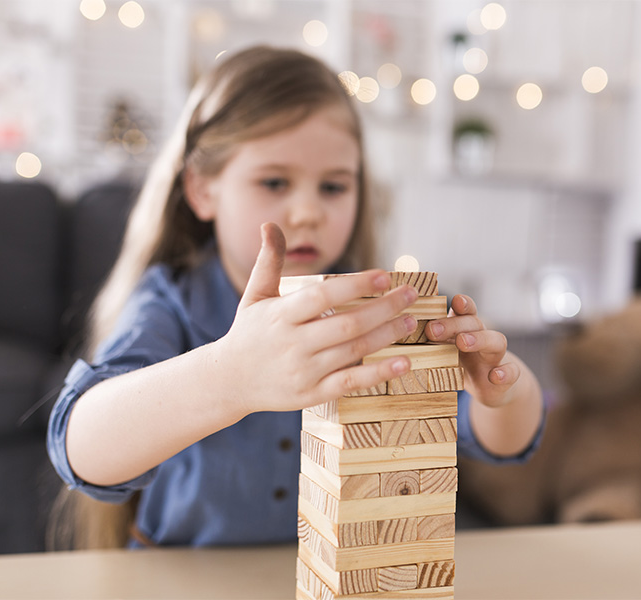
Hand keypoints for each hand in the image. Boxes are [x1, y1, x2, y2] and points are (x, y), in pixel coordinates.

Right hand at [213, 223, 417, 414]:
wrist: (229, 381)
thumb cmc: (247, 333)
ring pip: (352, 352)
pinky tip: (404, 363)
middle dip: (383, 309)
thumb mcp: (255, 295)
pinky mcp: (312, 394)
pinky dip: (379, 374)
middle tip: (411, 294)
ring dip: (386, 336)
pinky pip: (350, 383)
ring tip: (410, 321)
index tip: (384, 275)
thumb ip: (269, 261)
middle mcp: (293, 343)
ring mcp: (303, 371)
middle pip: (346, 325)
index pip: (322, 297)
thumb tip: (270, 225)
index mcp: (281, 315)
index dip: (355, 285)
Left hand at [425, 294, 519, 407]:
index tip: (453, 300)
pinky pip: (511, 372)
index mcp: (466, 329)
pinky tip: (495, 376)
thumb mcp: (445, 351)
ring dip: (479, 339)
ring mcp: (496, 357)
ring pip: (496, 341)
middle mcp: (483, 338)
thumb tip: (398, 329)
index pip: (466, 311)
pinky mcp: (506, 378)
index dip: (462, 304)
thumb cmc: (461, 364)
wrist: (491, 388)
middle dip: (456, 324)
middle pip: (475, 323)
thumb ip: (431, 339)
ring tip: (462, 342)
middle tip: (433, 330)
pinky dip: (505, 373)